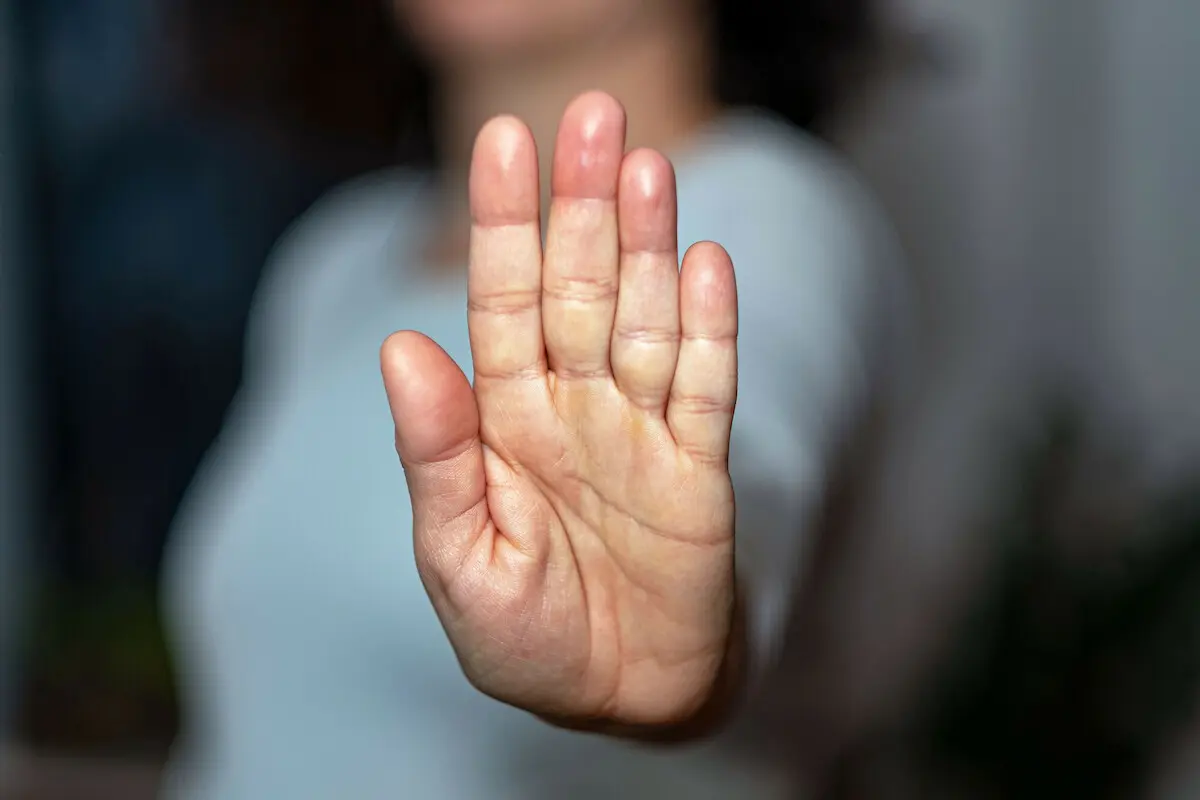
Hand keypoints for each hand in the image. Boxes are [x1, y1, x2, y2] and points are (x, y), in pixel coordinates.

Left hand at [381, 92, 738, 730]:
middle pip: (578, 288)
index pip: (502, 302)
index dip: (503, 225)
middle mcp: (573, 404)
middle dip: (581, 206)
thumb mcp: (458, 556)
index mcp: (503, 418)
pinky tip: (705, 264)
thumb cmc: (523, 636)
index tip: (503, 144)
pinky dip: (707, 329)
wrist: (616, 697)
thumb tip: (400, 346)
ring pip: (644, 319)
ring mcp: (640, 429)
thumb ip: (433, 454)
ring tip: (647, 168)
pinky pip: (706, 387)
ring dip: (646, 245)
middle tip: (591, 116)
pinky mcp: (700, 468)